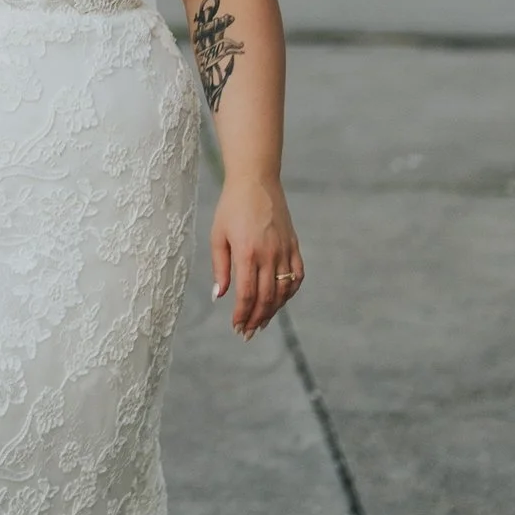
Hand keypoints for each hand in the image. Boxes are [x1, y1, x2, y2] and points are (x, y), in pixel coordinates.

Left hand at [210, 178, 302, 338]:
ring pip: (283, 291)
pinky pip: (297, 276)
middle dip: (256, 319)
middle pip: (266, 298)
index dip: (242, 314)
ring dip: (273, 310)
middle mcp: (269, 255)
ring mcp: (284, 250)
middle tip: (247, 333)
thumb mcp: (218, 236)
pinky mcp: (294, 245)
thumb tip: (219, 296)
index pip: (247, 294)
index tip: (236, 327)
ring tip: (261, 322)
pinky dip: (290, 292)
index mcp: (247, 253)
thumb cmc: (231, 207)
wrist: (256, 181)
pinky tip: (280, 301)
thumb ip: (220, 268)